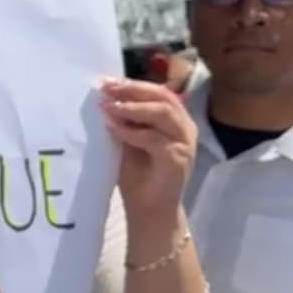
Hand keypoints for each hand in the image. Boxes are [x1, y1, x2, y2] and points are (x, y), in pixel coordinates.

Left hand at [100, 78, 195, 222]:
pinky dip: (132, 131)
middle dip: (133, 89)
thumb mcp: (129, 141)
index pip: (159, 92)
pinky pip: (154, 139)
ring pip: (162, 113)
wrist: (149, 211)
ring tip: (109, 106)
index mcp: (176, 121)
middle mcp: (185, 128)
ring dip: (133, 107)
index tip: (107, 81)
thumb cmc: (138, 177)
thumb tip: (107, 97)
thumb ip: (126, 120)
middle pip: (163, 97)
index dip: (134, 84)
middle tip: (107, 88)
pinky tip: (114, 128)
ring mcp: (184, 143)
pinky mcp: (178, 159)